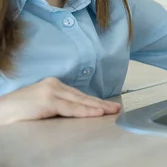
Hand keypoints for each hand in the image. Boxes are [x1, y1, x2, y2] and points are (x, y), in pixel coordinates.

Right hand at [0, 77, 120, 124]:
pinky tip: (97, 113)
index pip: (79, 95)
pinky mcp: (48, 101)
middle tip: (116, 109)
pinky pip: (71, 108)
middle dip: (101, 104)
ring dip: (98, 107)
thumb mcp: (42, 106)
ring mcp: (51, 92)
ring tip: (111, 111)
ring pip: (80, 101)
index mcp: (53, 85)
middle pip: (82, 97)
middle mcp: (54, 85)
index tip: (109, 106)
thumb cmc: (18, 112)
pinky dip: (86, 111)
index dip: (95, 101)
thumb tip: (77, 113)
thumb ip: (58, 106)